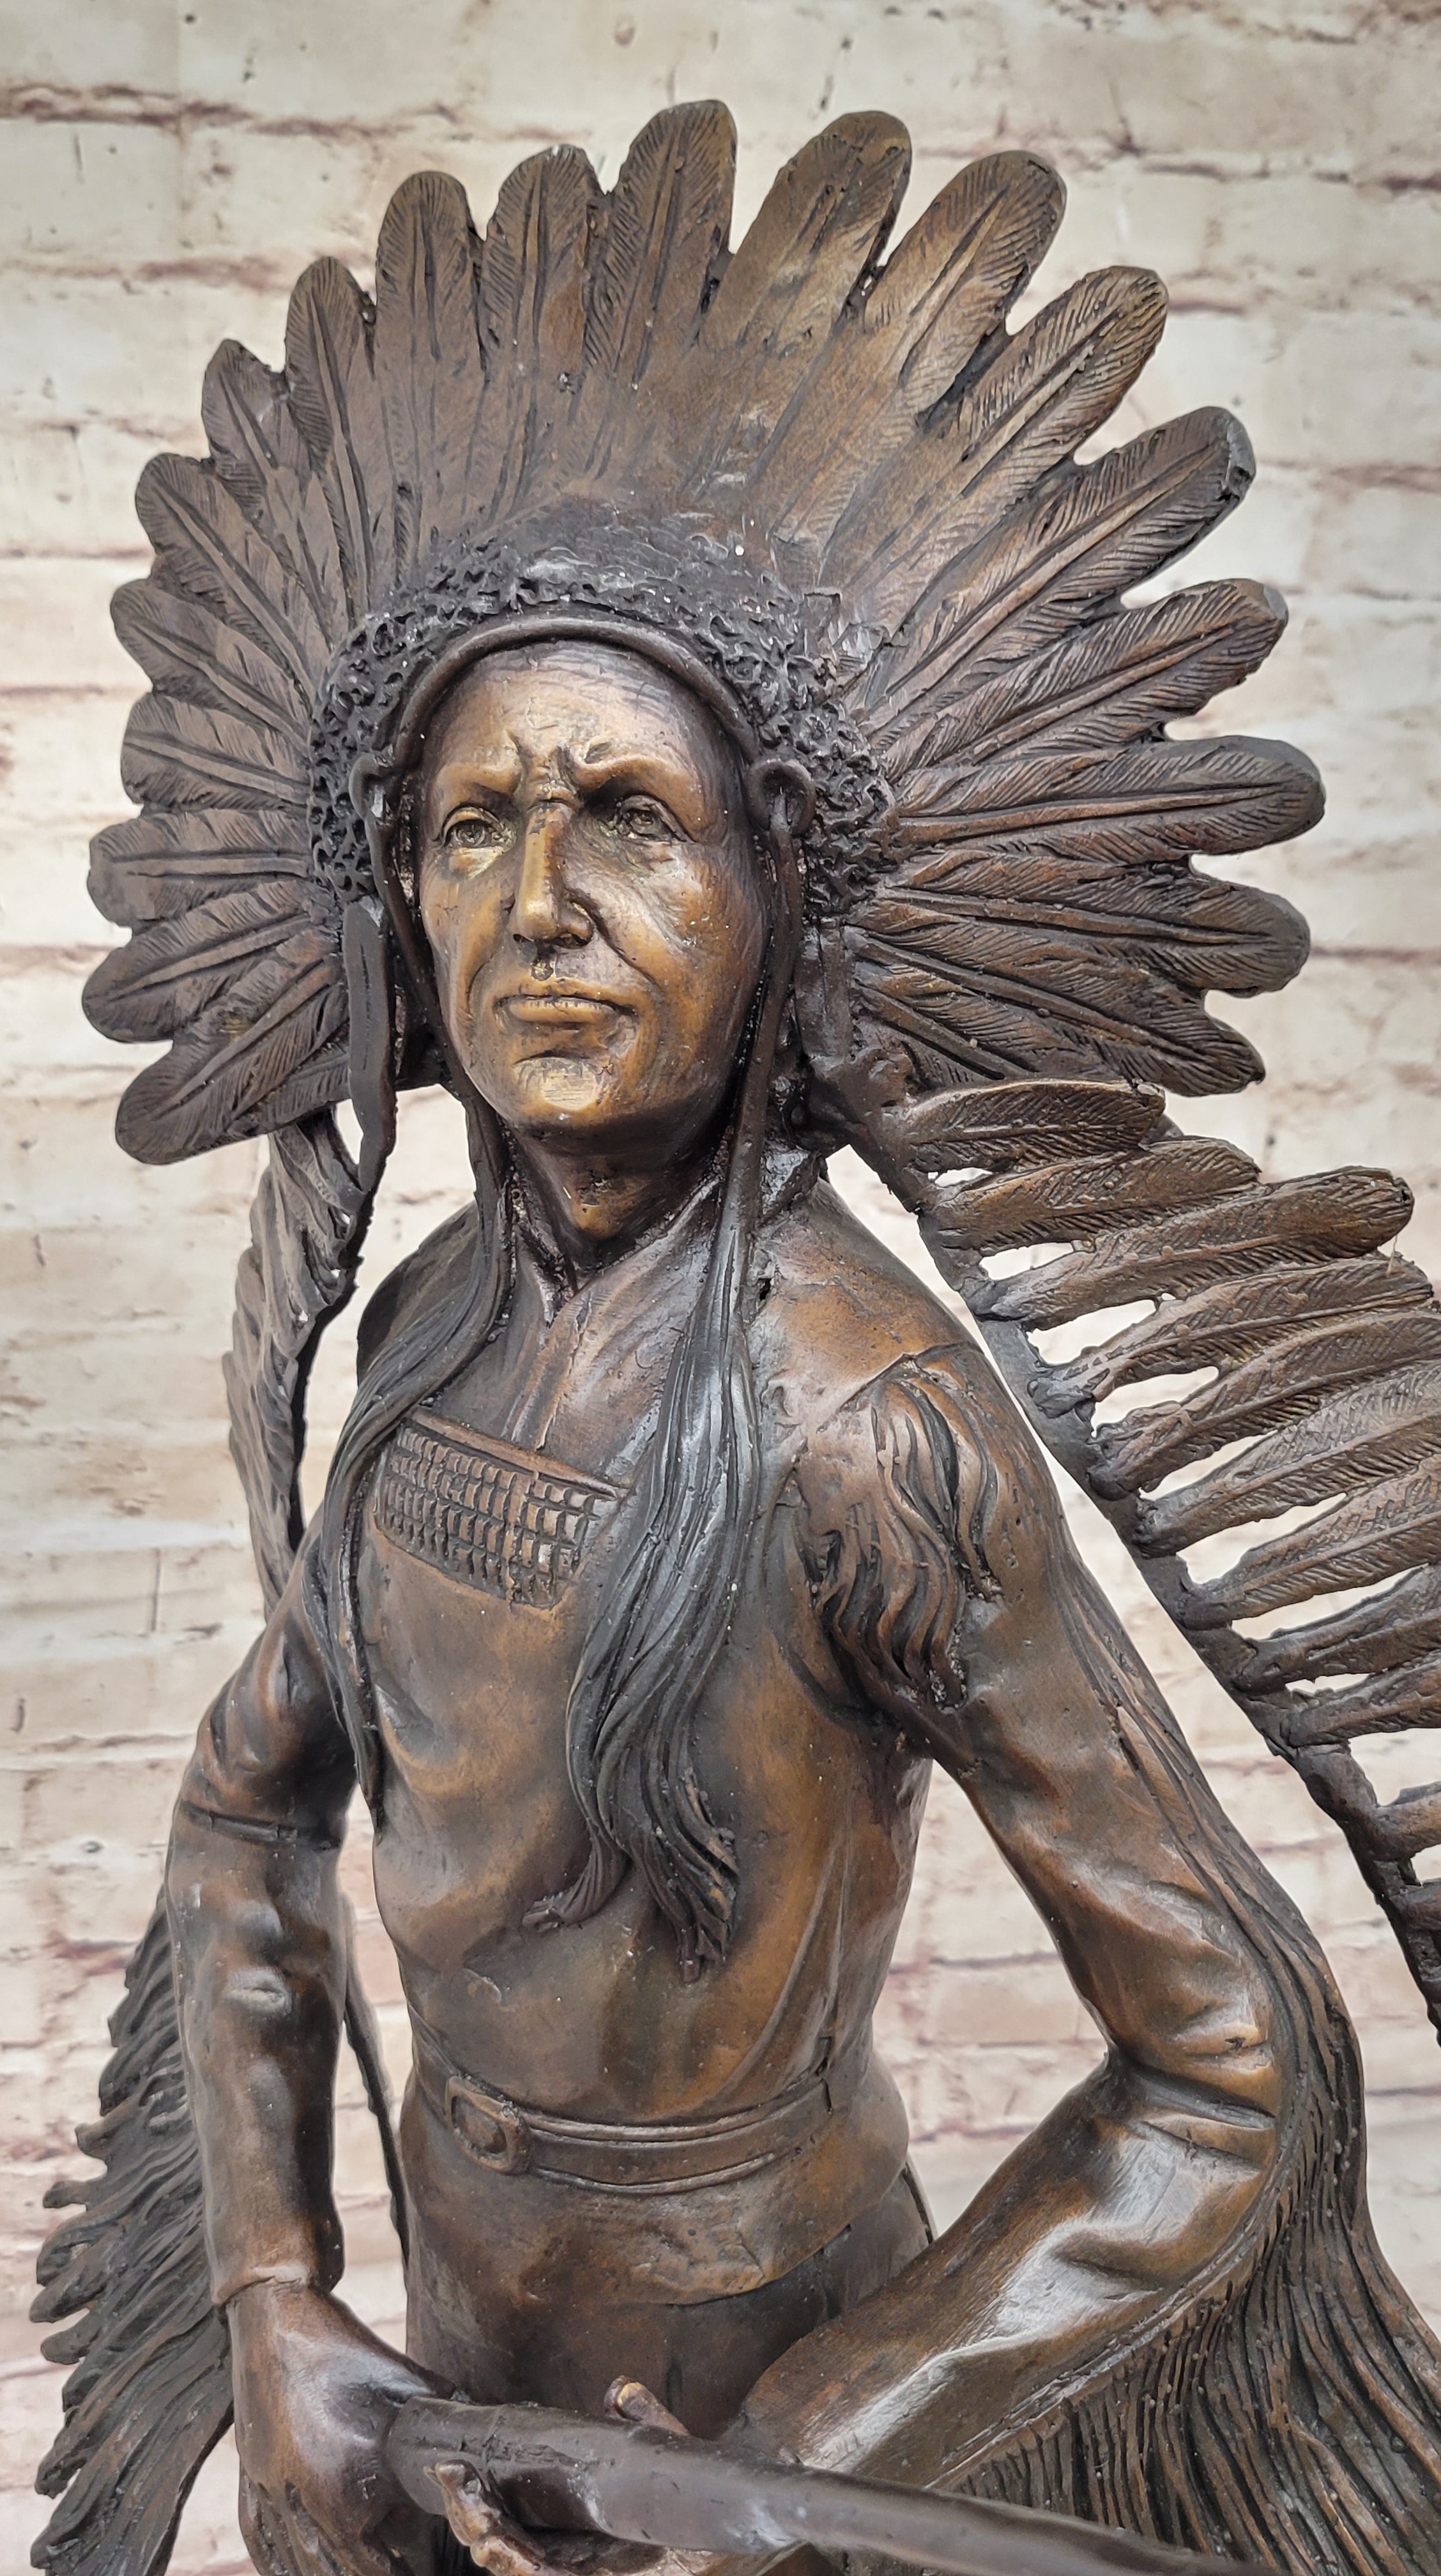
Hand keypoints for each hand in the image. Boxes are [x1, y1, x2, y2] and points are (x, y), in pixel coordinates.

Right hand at [228, 2280, 439, 2574]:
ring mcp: (267, 2499)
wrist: (280, 2321)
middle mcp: (298, 2505)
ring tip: (360, 2567)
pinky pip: (264, 2548)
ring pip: (293, 2570)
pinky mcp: (249, 2486)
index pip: (370, 2574)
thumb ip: (451, 2437)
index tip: (423, 2570)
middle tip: (399, 2569)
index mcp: (339, 2491)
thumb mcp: (414, 2398)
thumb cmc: (353, 2356)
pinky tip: (306, 2566)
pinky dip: (284, 2565)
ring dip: (324, 2573)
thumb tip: (494, 2459)